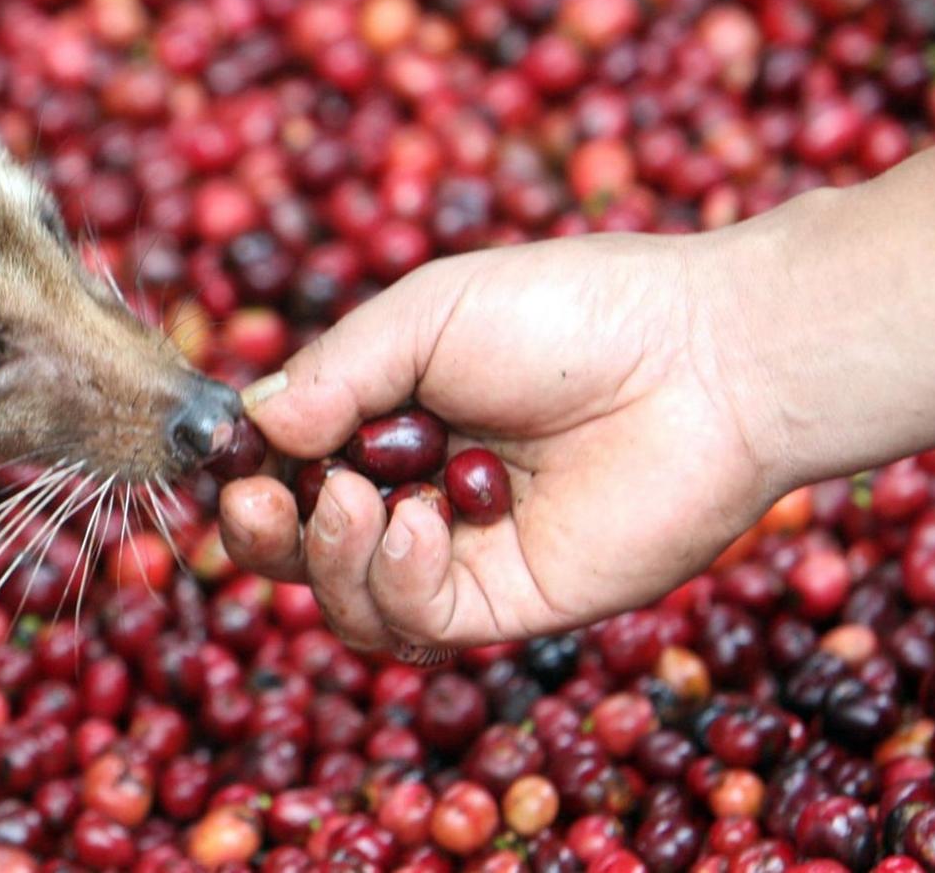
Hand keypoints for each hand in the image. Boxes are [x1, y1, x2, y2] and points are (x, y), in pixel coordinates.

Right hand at [218, 231, 782, 654]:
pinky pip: (417, 620)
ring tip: (360, 501)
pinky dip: (395, 577)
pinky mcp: (509, 602)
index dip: (245, 473)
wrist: (706, 361)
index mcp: (387, 416)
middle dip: (259, 533)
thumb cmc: (572, 314)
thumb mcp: (426, 315)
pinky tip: (419, 522)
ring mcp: (459, 552)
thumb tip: (251, 429)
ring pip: (345, 597)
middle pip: (298, 546)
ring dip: (328, 555)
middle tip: (259, 504)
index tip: (228, 459)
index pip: (286, 464)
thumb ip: (333, 373)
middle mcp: (413, 489)